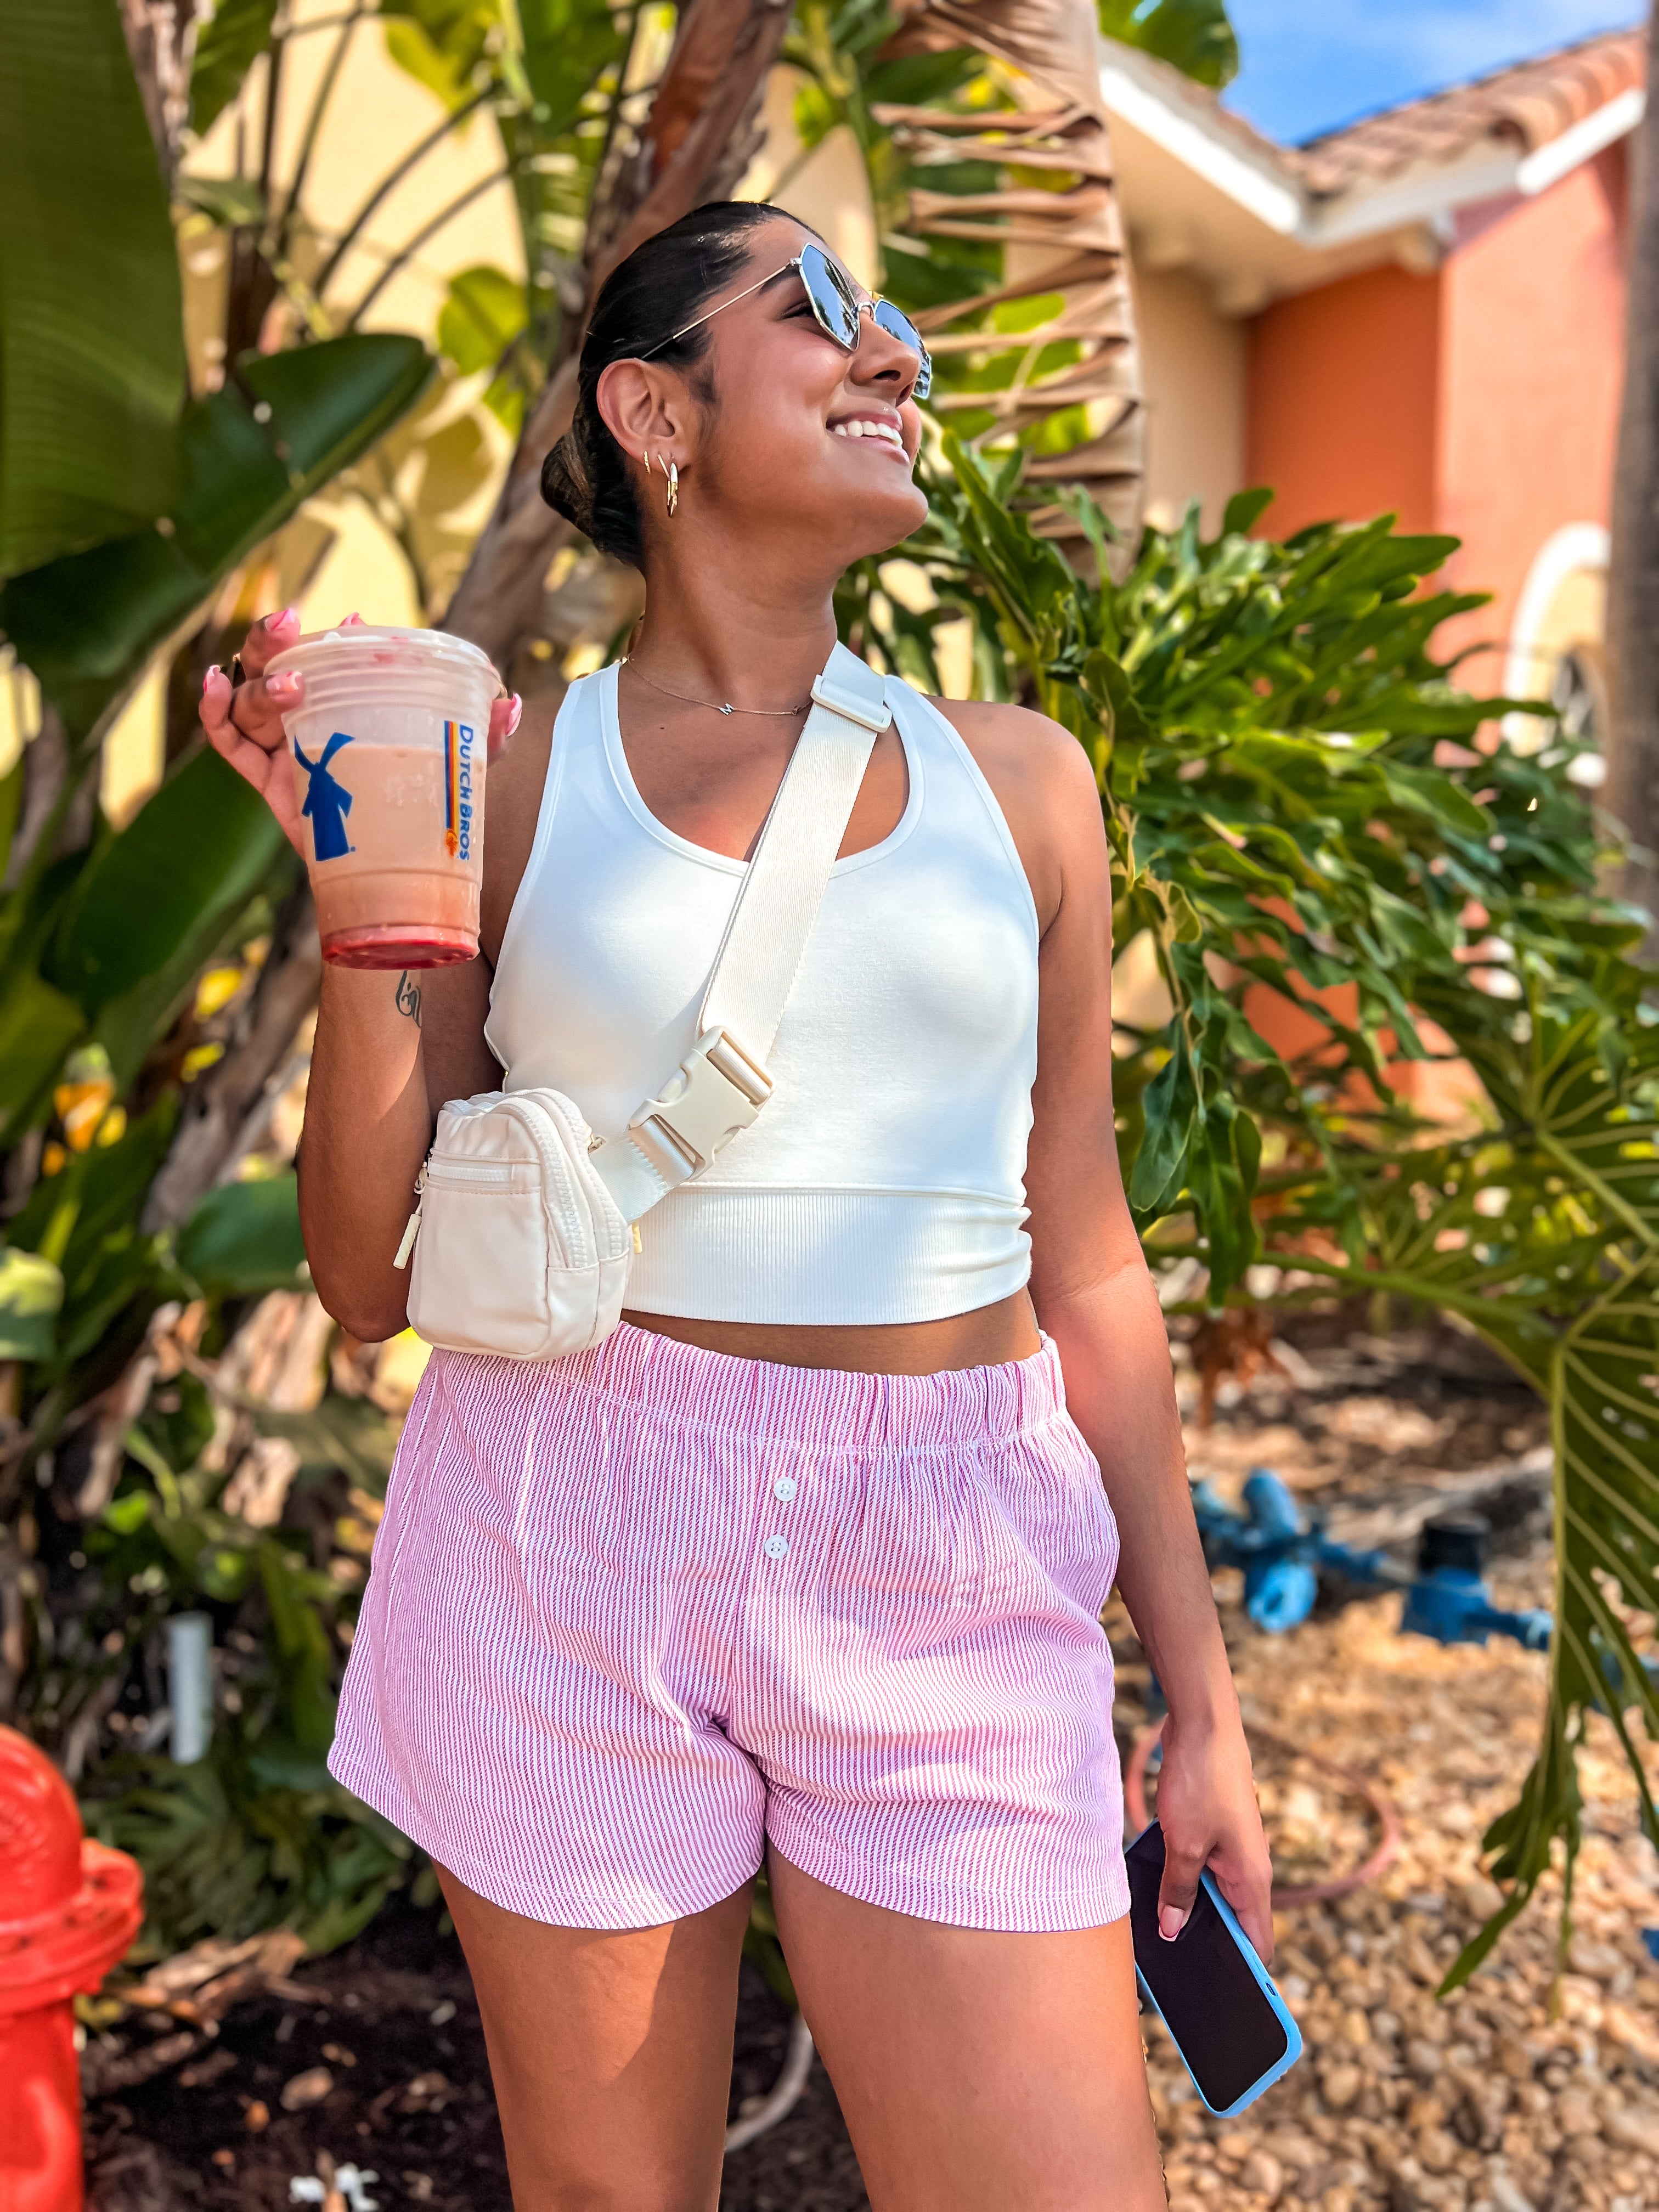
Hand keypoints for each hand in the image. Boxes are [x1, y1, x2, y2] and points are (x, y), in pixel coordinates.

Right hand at [202, 608, 523, 857]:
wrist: (398, 875)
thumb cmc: (421, 806)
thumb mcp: (456, 770)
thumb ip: (481, 739)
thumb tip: (510, 706)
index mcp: (349, 702)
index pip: (334, 657)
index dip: (340, 636)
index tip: (359, 621)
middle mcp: (310, 715)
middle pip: (277, 662)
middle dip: (276, 638)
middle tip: (293, 622)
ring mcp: (282, 744)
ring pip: (252, 697)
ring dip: (261, 682)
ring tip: (289, 684)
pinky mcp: (265, 778)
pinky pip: (226, 739)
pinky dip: (212, 709)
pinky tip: (211, 683)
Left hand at [1151, 1705, 1273, 1963]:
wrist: (1202, 1723)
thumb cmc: (1203, 1780)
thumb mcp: (1184, 1843)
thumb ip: (1180, 1890)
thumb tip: (1173, 1931)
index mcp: (1253, 1878)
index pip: (1259, 1943)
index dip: (1246, 1975)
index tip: (1224, 2003)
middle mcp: (1246, 1868)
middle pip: (1232, 1922)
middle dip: (1207, 1946)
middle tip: (1174, 1975)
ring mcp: (1229, 1849)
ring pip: (1210, 1895)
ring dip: (1187, 1909)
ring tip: (1155, 1936)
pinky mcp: (1210, 1833)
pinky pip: (1197, 1870)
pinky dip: (1180, 1882)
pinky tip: (1151, 1891)